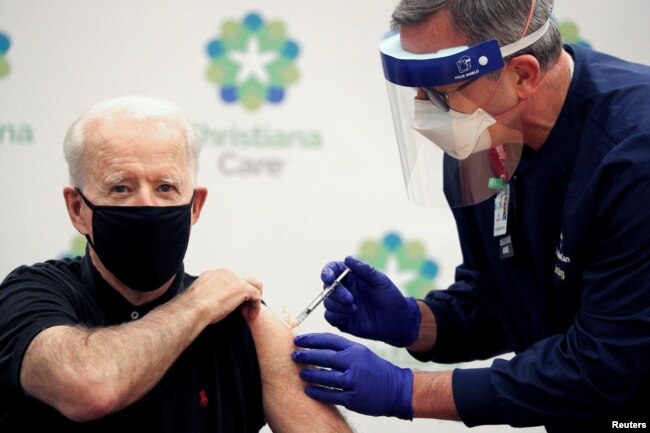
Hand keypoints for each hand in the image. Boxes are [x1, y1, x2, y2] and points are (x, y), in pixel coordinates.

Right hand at [187, 268, 262, 323]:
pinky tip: (251, 316)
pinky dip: (256, 306)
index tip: (233, 301)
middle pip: (246, 278)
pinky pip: (256, 295)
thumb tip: (207, 300)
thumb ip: (206, 293)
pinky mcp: (243, 288)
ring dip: (254, 298)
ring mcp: (236, 278)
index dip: (235, 290)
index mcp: (214, 273)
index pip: (232, 277)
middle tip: (245, 305)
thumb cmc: (193, 307)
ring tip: (250, 311)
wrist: (194, 308)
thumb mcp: (199, 295)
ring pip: (255, 284)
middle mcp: (226, 272)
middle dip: (248, 291)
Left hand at [292, 332, 412, 419]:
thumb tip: (317, 345)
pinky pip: (331, 395)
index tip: (298, 339)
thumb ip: (342, 349)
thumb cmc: (375, 369)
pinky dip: (318, 393)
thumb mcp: (361, 352)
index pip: (328, 340)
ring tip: (301, 372)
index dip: (311, 339)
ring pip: (325, 377)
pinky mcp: (354, 399)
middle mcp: (354, 363)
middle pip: (324, 357)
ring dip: (310, 374)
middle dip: (307, 355)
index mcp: (355, 349)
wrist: (397, 389)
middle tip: (294, 355)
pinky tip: (309, 390)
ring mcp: (354, 381)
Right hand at [322, 256, 420, 346]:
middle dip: (336, 293)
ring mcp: (342, 306)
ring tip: (355, 309)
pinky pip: (330, 317)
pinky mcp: (342, 320)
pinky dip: (337, 316)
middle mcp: (344, 290)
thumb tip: (347, 258)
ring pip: (327, 303)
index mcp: (351, 278)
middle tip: (350, 299)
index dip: (327, 272)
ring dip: (338, 306)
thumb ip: (364, 270)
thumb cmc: (391, 297)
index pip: (332, 270)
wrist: (398, 321)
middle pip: (328, 288)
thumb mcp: (380, 281)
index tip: (328, 278)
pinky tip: (350, 317)